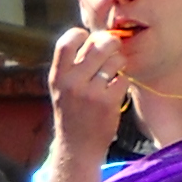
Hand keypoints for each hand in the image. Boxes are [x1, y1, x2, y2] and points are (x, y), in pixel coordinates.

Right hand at [47, 26, 130, 148]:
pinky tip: (117, 89)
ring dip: (119, 63)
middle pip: (98, 45)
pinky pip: (123, 79)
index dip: (81, 34)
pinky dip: (123, 82)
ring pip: (115, 61)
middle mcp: (72, 82)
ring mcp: (90, 92)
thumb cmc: (72, 113)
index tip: (88, 37)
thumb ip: (72, 66)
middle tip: (114, 47)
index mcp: (57, 76)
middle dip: (111, 43)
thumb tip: (94, 37)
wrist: (77, 147)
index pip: (66, 42)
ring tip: (115, 72)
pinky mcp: (108, 103)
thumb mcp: (61, 89)